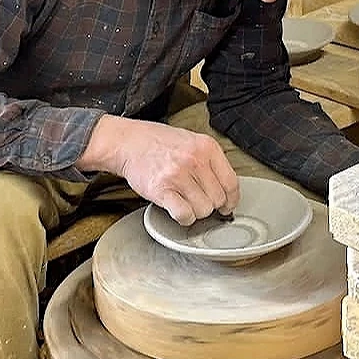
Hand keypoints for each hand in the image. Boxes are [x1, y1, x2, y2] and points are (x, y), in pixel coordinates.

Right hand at [76, 115, 239, 224]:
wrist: (127, 142)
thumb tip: (225, 189)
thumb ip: (209, 161)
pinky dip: (184, 218)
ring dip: (195, 212)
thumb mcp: (191, 140)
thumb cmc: (157, 142)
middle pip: (218, 199)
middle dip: (209, 205)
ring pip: (203, 209)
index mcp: (206, 147)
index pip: (231, 183)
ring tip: (184, 201)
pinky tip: (177, 210)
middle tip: (197, 200)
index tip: (226, 206)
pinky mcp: (162, 190)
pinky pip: (184, 215)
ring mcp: (178, 175)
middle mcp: (194, 160)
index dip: (231, 200)